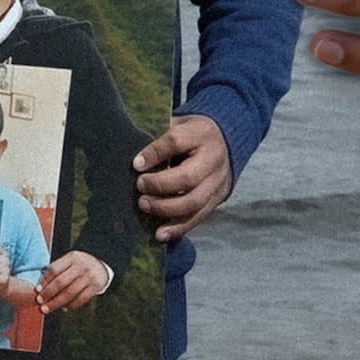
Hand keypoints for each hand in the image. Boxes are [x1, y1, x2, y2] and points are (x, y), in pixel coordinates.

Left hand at [35, 250, 115, 312]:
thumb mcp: (70, 260)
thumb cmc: (79, 264)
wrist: (102, 262)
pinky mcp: (96, 286)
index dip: (44, 281)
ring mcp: (89, 276)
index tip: (37, 290)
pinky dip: (71, 305)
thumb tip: (40, 286)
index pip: (54, 269)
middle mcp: (81, 266)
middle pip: (61, 282)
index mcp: (72, 257)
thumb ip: (57, 270)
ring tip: (47, 308)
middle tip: (39, 302)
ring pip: (69, 293)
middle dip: (48, 293)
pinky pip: (81, 299)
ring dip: (56, 302)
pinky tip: (63, 308)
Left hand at [134, 112, 238, 240]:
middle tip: (140, 187)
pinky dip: (177, 228)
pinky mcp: (218, 199)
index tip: (136, 164)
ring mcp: (219, 182)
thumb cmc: (191, 135)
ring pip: (194, 202)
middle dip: (160, 186)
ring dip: (165, 209)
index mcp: (202, 133)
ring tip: (145, 205)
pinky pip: (198, 217)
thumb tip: (137, 164)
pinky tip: (160, 233)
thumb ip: (160, 142)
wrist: (223, 143)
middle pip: (188, 178)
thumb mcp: (178, 126)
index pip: (176, 142)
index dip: (154, 154)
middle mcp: (215, 158)